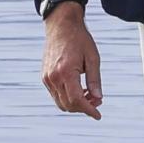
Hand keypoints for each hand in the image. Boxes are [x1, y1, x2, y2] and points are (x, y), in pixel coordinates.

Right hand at [41, 3, 102, 119]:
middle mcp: (53, 77)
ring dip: (75, 104)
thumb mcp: (93, 58)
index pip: (77, 100)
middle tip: (97, 100)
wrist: (61, 26)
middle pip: (68, 105)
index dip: (89, 110)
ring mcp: (47, 78)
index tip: (98, 115)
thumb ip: (95, 80)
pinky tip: (79, 90)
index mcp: (66, 72)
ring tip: (90, 95)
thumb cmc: (80, 40)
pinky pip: (56, 95)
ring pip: (60, 102)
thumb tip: (99, 98)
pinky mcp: (44, 77)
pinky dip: (67, 97)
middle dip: (84, 107)